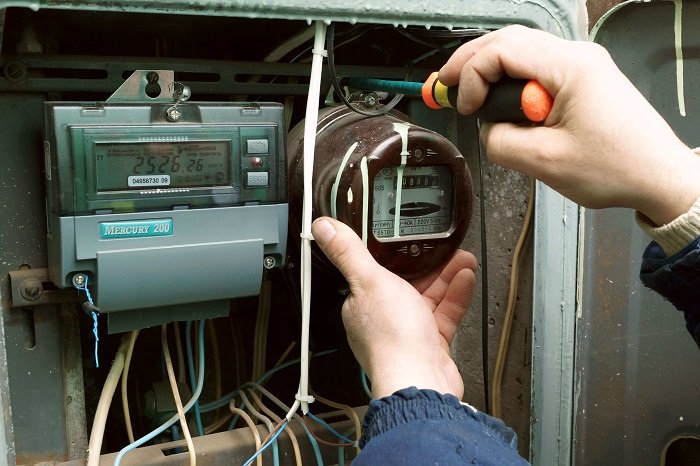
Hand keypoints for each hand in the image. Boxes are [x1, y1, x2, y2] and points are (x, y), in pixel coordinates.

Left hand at [311, 217, 476, 398]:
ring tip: (462, 259)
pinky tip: (465, 280)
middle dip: (428, 264)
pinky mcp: (430, 343)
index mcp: (361, 304)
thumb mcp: (369, 281)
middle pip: (407, 283)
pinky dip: (456, 296)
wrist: (420, 380)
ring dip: (446, 276)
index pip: (375, 272)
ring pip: (428, 297)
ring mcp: (407, 331)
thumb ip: (348, 253)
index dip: (394, 255)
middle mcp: (383, 318)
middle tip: (444, 247)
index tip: (409, 239)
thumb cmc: (390, 339)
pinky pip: (444, 314)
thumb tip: (322, 228)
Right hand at [438, 25, 699, 225]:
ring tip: (465, 93)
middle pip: (509, 41)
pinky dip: (510, 81)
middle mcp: (577, 56)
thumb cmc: (617, 169)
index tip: (463, 107)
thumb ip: (501, 141)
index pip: (503, 51)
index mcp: (571, 68)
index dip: (472, 75)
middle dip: (470, 62)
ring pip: (521, 52)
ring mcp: (581, 66)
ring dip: (488, 70)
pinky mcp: (582, 81)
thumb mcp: (546, 162)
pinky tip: (497, 99)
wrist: (659, 177)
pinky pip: (536, 69)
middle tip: (442, 85)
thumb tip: (487, 129)